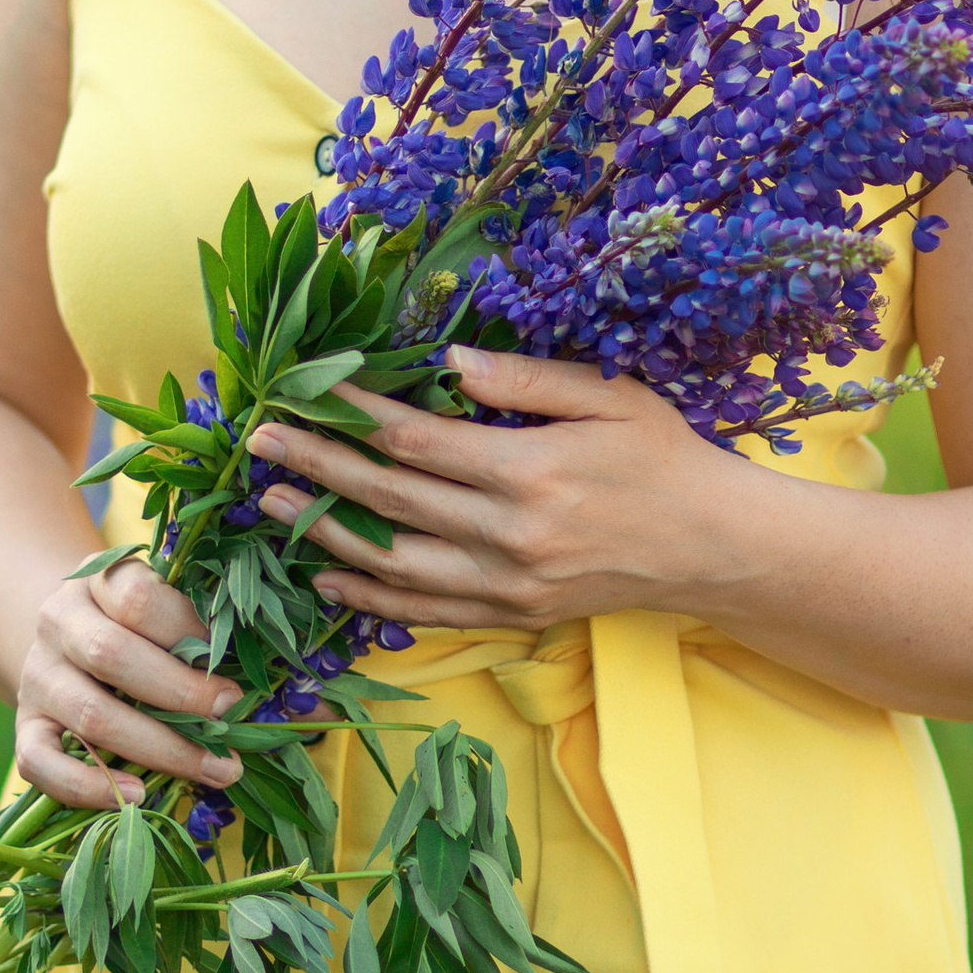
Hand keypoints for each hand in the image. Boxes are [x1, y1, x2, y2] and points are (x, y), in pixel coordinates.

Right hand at [13, 555, 244, 812]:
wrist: (67, 640)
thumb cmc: (138, 625)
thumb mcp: (165, 602)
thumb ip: (202, 625)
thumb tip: (276, 681)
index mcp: (98, 580)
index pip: (136, 598)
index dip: (187, 631)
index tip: (230, 662)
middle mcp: (59, 623)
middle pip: (110, 654)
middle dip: (180, 693)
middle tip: (230, 714)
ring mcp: (38, 677)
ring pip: (89, 714)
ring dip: (160, 748)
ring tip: (217, 769)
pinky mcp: (26, 727)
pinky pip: (40, 763)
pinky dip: (88, 786)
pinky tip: (137, 795)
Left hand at [250, 344, 741, 630]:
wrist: (712, 547)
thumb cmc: (663, 458)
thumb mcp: (610, 397)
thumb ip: (526, 380)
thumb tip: (449, 359)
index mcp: (530, 472)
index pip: (418, 441)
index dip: (354, 417)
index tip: (305, 395)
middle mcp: (509, 535)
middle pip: (390, 500)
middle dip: (319, 467)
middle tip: (260, 444)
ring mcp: (506, 584)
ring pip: (394, 564)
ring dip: (326, 534)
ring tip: (275, 503)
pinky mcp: (511, 614)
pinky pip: (424, 612)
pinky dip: (370, 598)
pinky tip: (327, 579)